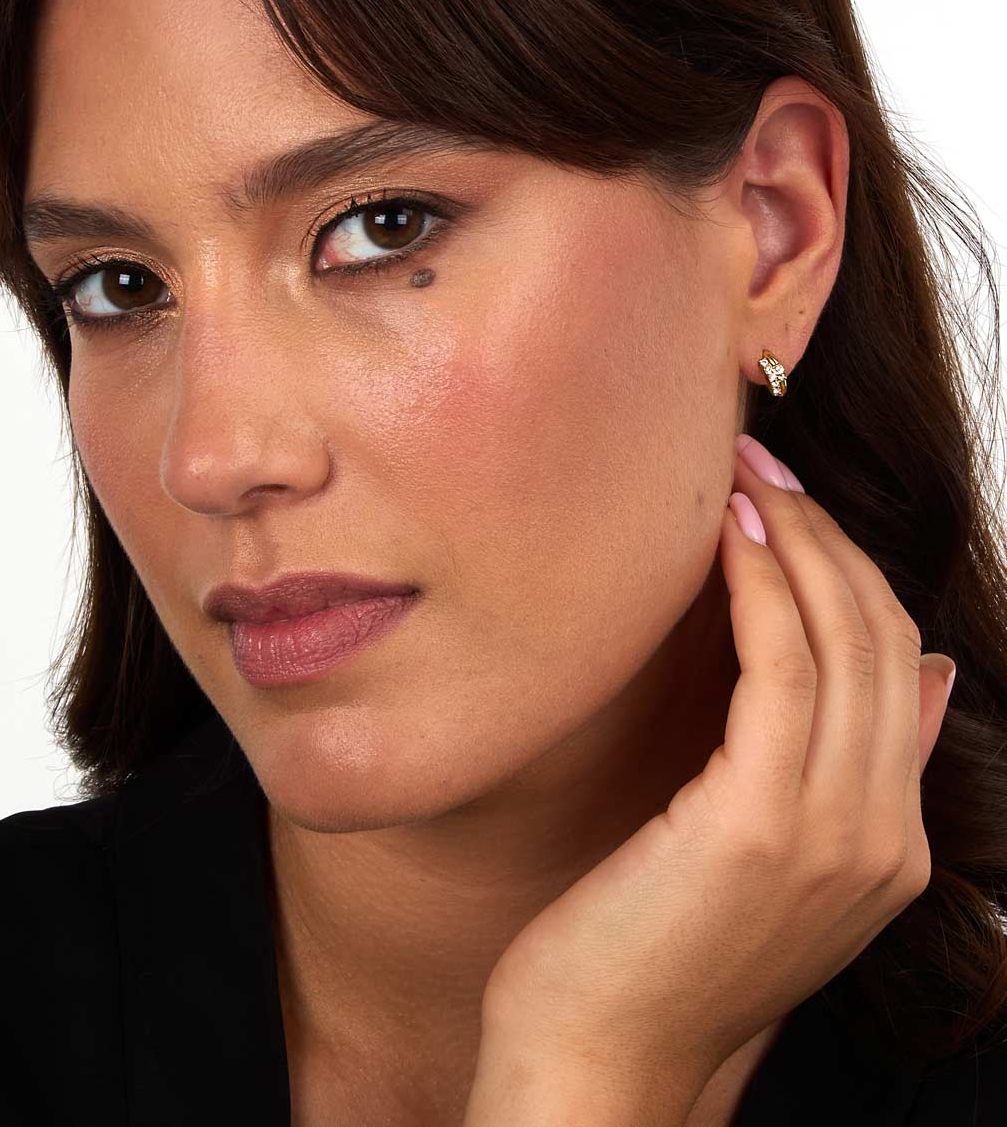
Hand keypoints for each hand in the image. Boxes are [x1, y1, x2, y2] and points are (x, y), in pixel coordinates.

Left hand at [478, 434, 955, 1109]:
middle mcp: (883, 838)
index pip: (899, 665)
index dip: (850, 570)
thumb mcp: (771, 860)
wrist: (598, 1064)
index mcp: (890, 845)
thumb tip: (926, 676)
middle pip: (882, 637)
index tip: (787, 502)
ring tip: (741, 472)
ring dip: (794, 535)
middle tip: (762, 460)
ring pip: (843, 637)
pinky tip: (725, 531)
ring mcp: (835, 833)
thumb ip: (853, 770)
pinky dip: (761, 580)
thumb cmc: (652, 951)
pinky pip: (781, 664)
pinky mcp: (764, 822)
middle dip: (825, 532)